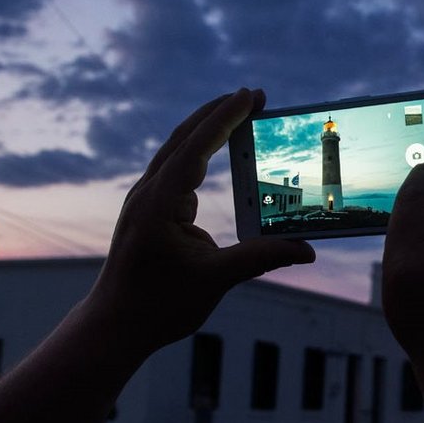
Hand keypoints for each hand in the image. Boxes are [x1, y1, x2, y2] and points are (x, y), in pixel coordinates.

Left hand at [86, 89, 314, 352]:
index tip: (252, 95)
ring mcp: (146, 201)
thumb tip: (307, 250)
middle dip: (219, 113)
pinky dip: (198, 154)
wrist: (116, 326)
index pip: (196, 147)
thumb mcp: (215, 280)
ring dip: (207, 130)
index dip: (225, 118)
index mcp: (160, 202)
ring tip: (239, 115)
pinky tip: (212, 156)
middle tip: (255, 96)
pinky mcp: (150, 213)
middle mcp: (149, 194)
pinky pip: (175, 172)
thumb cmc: (158, 305)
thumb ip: (261, 258)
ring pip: (177, 152)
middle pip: (183, 138)